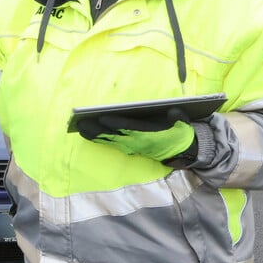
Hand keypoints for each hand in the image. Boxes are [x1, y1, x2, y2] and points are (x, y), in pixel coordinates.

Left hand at [77, 107, 196, 163]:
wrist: (181, 150)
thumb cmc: (179, 132)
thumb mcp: (182, 123)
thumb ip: (177, 117)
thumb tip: (172, 112)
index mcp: (149, 134)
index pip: (129, 127)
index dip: (115, 123)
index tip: (102, 118)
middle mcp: (137, 141)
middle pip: (114, 135)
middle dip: (97, 129)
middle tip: (81, 123)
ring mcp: (131, 146)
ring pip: (109, 140)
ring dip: (94, 135)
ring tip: (80, 127)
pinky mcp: (128, 148)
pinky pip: (110, 143)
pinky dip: (97, 139)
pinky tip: (87, 133)